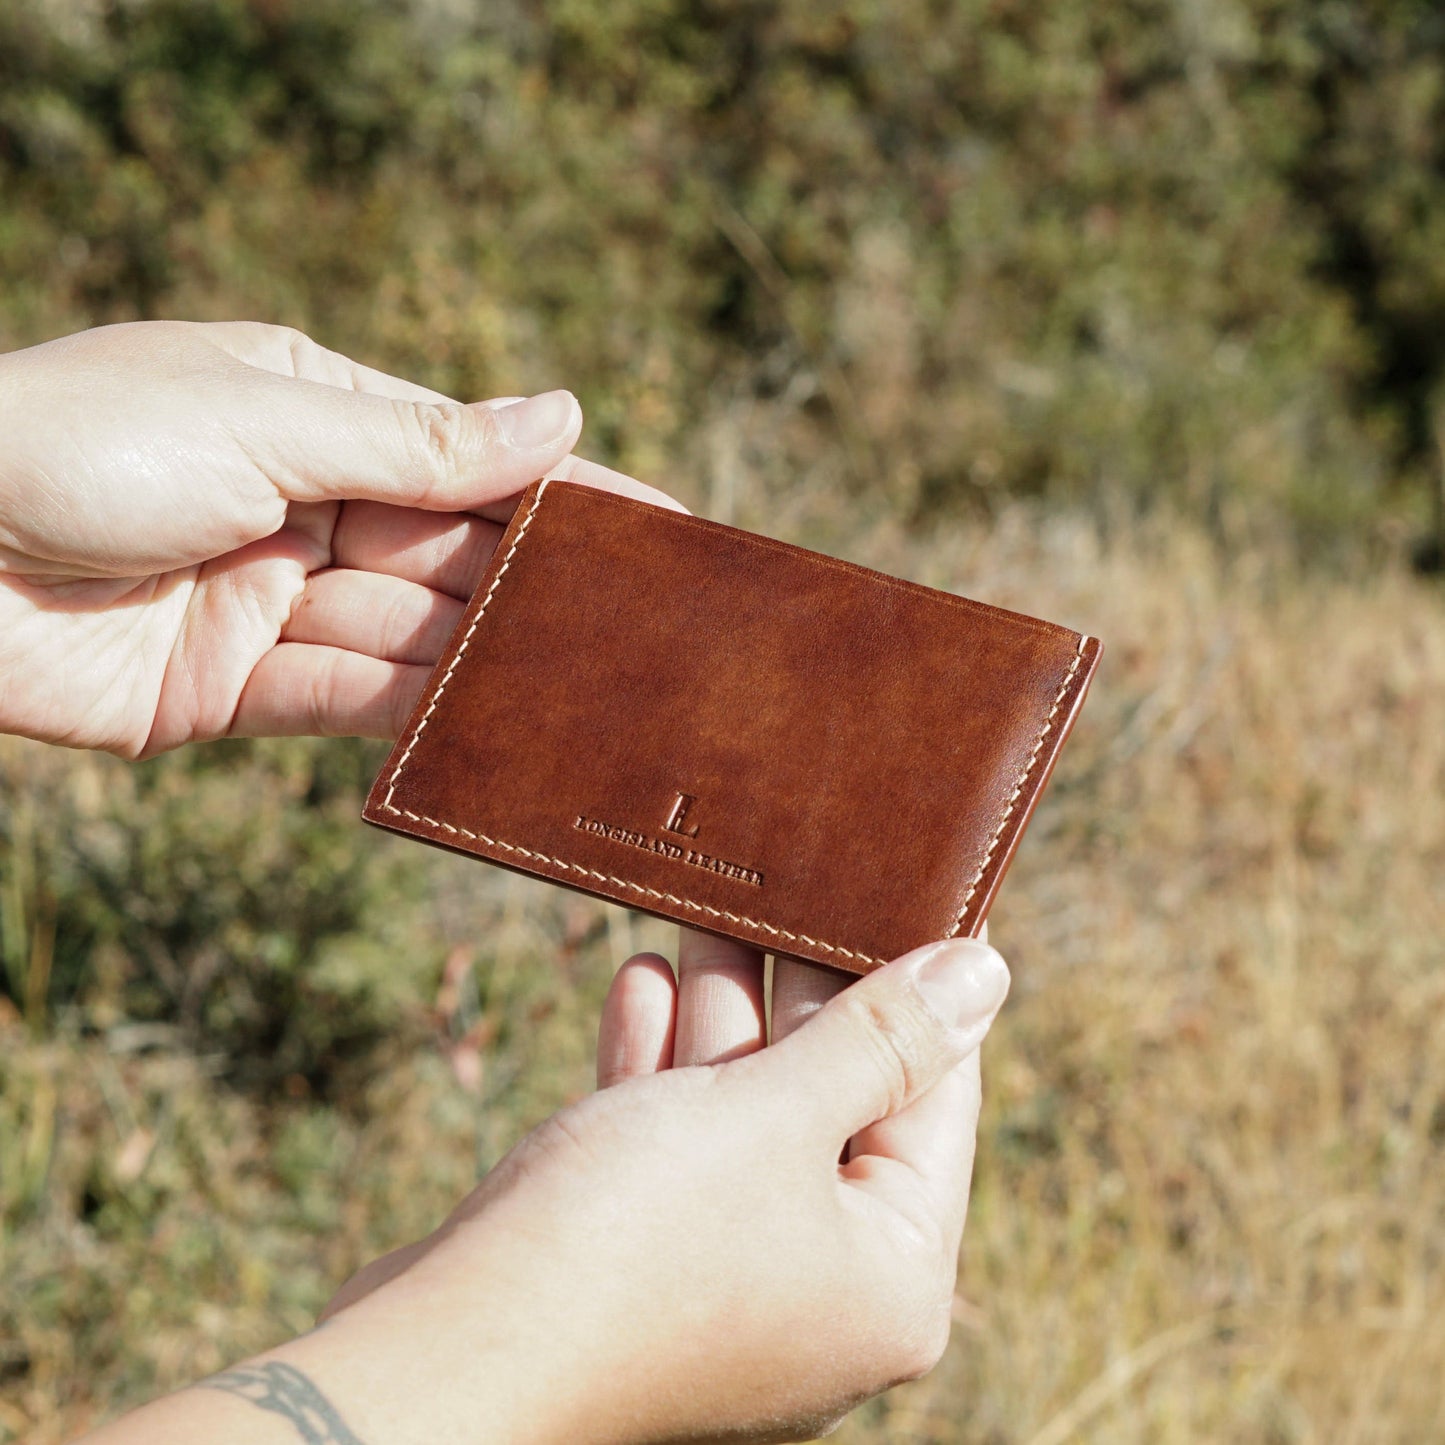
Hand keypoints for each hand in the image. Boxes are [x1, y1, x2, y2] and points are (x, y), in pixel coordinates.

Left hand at [0, 320, 678, 756]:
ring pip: (413, 636)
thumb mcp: (265, 423)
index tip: (666, 528)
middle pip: (453, 554)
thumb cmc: (73, 442)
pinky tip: (496, 731)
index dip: (567, 493)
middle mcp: (304, 505)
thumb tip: (561, 419)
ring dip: (493, 663)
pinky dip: (418, 717)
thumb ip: (418, 444)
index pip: (470, 458)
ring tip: (597, 692)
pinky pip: (350, 701)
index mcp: (312, 412)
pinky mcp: (234, 688)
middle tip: (655, 632)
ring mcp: (272, 600)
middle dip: (543, 591)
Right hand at [311, 933, 1008, 1443]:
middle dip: (797, 988)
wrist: (444, 1360)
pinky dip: (661, 1068)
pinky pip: (676, 1148)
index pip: (935, 1095)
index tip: (907, 894)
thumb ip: (878, 1038)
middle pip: (835, 1100)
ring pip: (746, 1116)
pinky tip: (640, 978)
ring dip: (720, 1013)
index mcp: (892, 1274)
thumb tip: (984, 971)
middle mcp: (823, 1289)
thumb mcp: (772, 1115)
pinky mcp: (647, 1265)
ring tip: (706, 914)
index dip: (921, 985)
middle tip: (790, 882)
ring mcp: (730, 1281)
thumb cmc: (630, 1242)